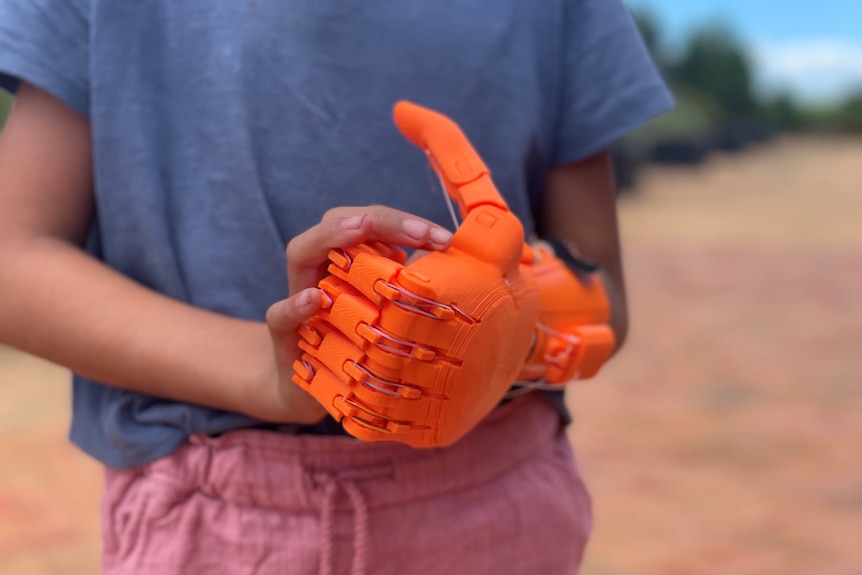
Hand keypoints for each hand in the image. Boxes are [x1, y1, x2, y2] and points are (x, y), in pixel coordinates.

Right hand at [257, 206, 453, 422]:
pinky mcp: (284, 336)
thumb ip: (416, 293)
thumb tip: (472, 278)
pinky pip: (280, 314)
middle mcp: (321, 270)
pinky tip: (314, 300)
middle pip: (338, 223)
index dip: (407, 224)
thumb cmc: (357, 347)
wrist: (307, 392)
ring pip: (302, 251)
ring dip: (333, 236)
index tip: (444, 238)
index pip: (375, 225)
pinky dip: (295, 305)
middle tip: (420, 232)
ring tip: (360, 228)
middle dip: (381, 220)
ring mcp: (298, 298)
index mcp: (351, 261)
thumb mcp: (391, 317)